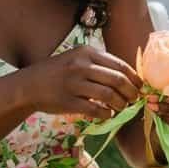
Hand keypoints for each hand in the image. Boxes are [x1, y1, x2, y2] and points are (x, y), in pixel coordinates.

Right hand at [22, 45, 140, 117]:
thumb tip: (129, 77)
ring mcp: (74, 84)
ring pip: (109, 95)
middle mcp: (81, 66)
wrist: (28, 85)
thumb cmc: (57, 72)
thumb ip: (99, 64)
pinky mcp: (68, 102)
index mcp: (87, 52)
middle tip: (134, 100)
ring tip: (122, 107)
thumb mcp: (77, 58)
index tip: (140, 87)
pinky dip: (106, 114)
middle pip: (118, 80)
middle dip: (131, 92)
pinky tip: (107, 114)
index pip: (120, 65)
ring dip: (121, 104)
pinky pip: (95, 109)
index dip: (134, 78)